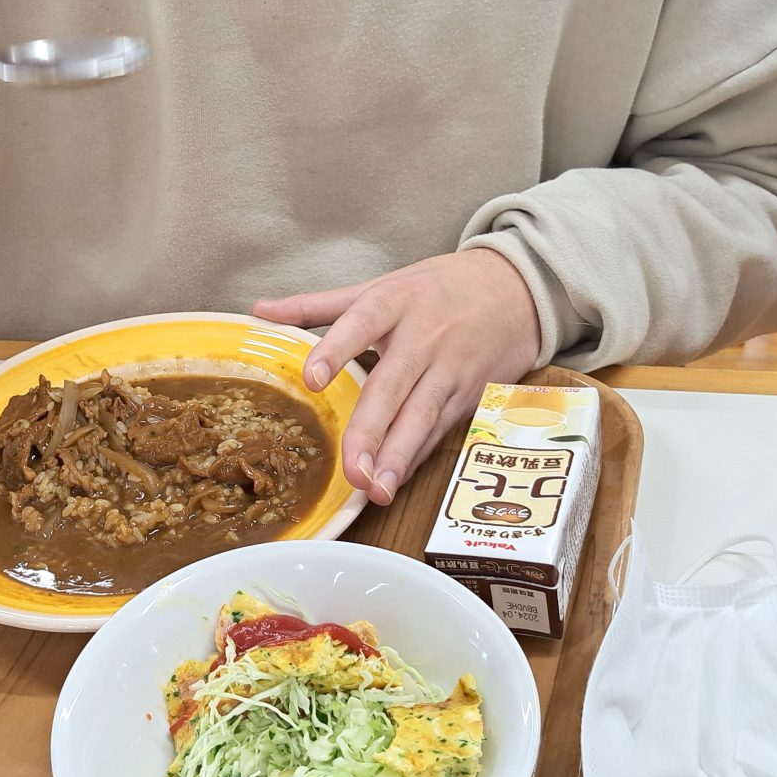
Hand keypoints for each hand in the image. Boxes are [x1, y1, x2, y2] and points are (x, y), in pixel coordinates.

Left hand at [255, 250, 540, 505]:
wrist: (516, 288)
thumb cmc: (437, 289)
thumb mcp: (379, 286)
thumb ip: (317, 304)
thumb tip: (259, 312)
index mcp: (395, 301)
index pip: (363, 321)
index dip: (337, 349)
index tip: (312, 379)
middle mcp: (424, 337)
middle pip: (393, 386)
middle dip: (371, 431)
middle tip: (351, 470)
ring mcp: (450, 369)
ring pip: (423, 416)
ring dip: (400, 456)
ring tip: (377, 490)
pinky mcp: (470, 394)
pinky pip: (439, 430)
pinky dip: (417, 456)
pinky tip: (397, 481)